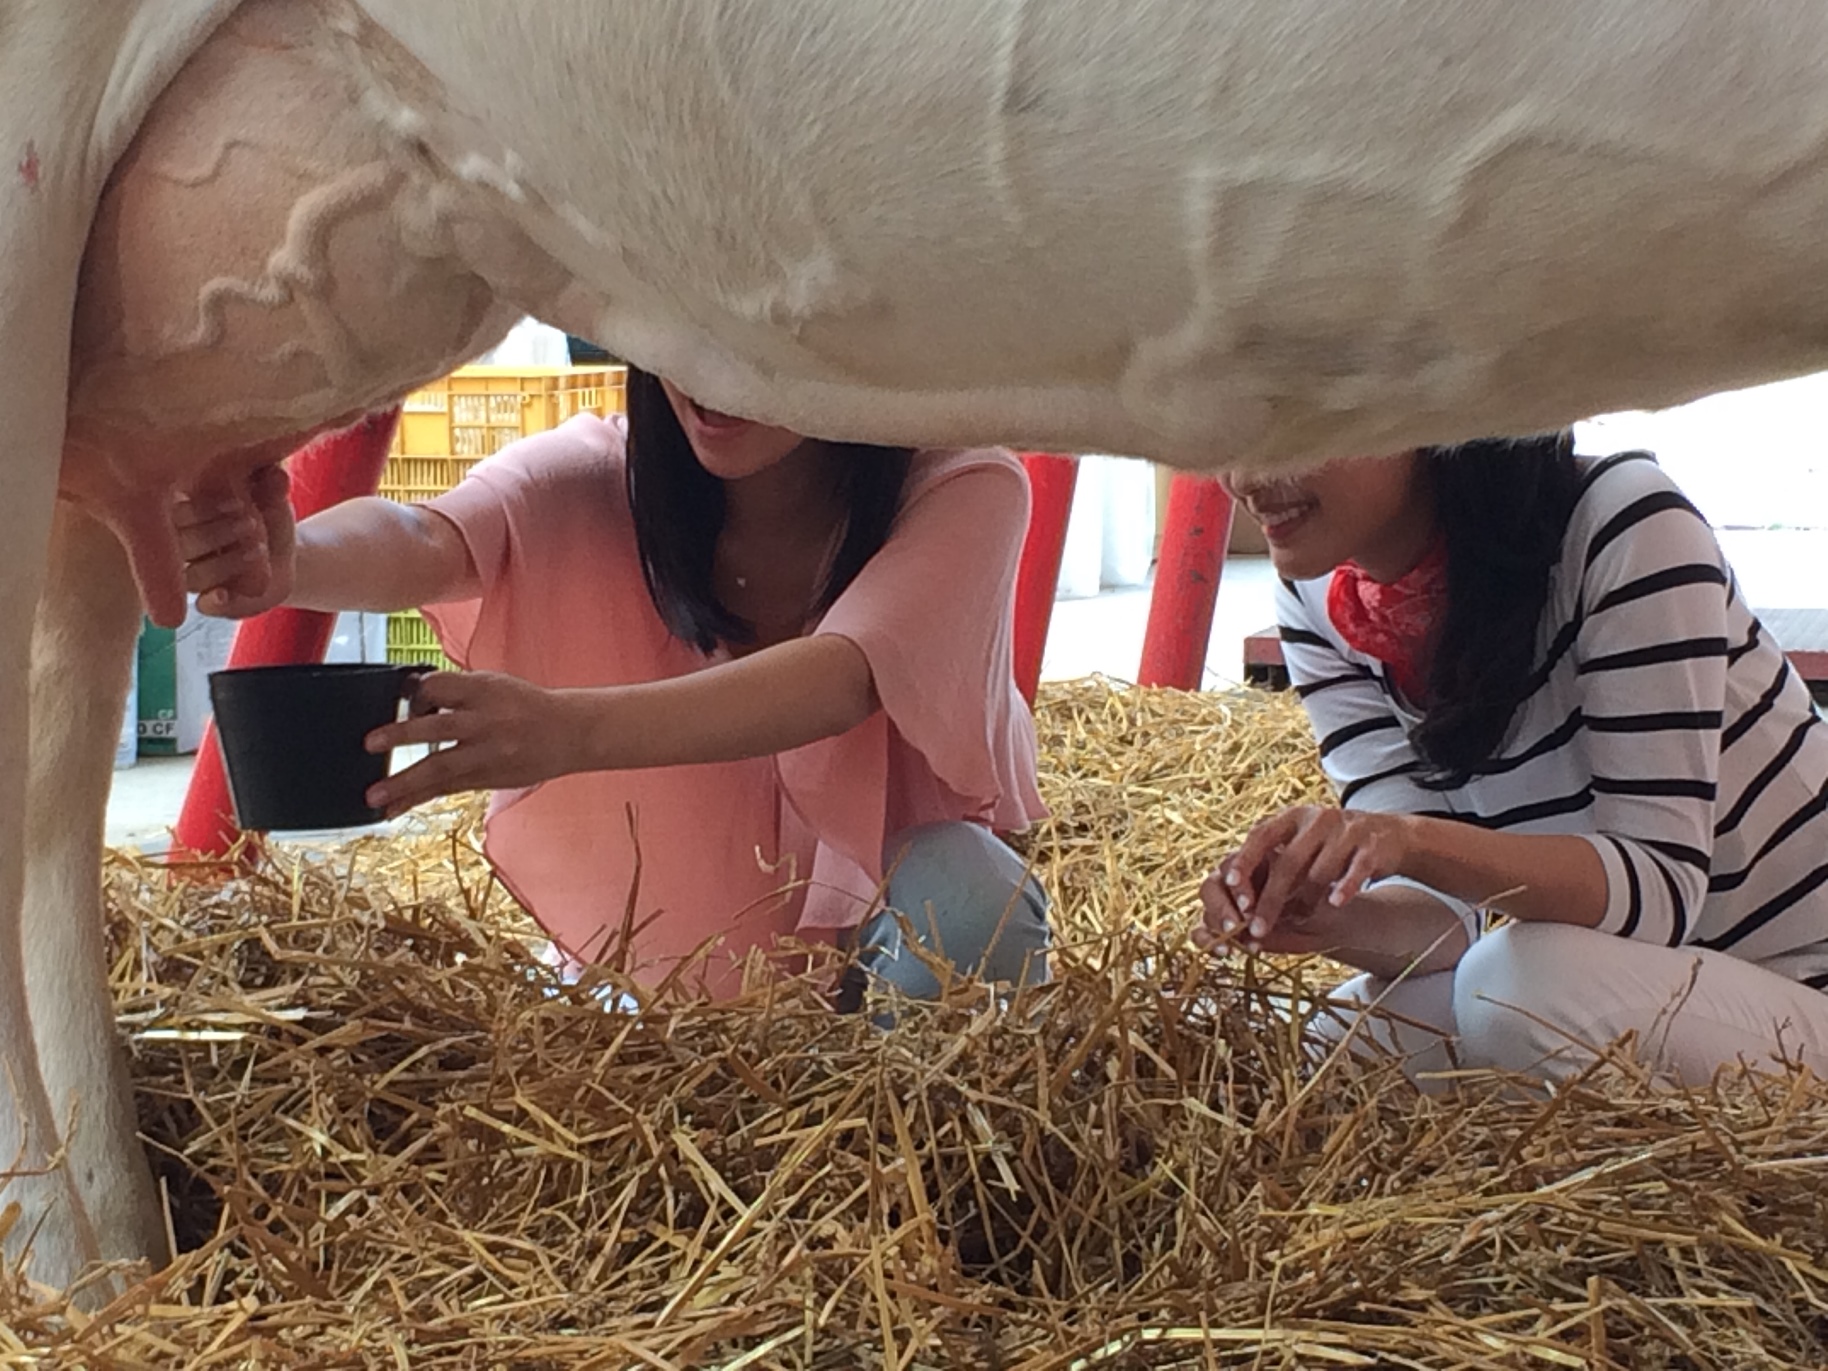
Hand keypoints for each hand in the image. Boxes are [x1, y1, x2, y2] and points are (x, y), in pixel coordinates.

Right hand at [176, 465, 296, 616]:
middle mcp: (180, 548)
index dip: (201, 509)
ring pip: (192, 576)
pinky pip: (204, 605)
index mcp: (183, 517)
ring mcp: (194, 576)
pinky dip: (214, 600)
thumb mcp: (270, 498)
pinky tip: (223, 593)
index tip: (238, 503)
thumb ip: (269, 486)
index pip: (173, 514)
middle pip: (179, 544)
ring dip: (224, 563)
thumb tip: (278, 475)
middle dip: (214, 533)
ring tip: (258, 549)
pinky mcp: (213, 602)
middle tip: (250, 523)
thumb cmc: (265, 518)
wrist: (282, 557)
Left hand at [363, 670, 594, 816]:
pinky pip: (447, 789)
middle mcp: (487, 722)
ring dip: (404, 782)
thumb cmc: (525, 705)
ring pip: (441, 767)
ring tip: (374, 795)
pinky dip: (417, 799)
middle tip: (370, 744)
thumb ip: (457, 690)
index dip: (418, 692)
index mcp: (486, 690)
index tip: (406, 700)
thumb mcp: (495, 685)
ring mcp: (489, 753)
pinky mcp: (488, 777)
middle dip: (402, 735)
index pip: (440, 685)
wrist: (569, 733)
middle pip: (438, 727)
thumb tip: (410, 694)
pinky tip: (393, 809)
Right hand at [1195, 852, 1342, 955]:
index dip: (1236, 885)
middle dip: (1221, 907)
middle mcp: (1235, 880)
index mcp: (1253, 859)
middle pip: (1211, 887)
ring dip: (1216, 928)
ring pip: (1206, 910)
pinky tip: (1225, 952)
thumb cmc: (1320, 896)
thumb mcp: (1309, 885)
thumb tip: (1264, 893)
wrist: (1328, 921)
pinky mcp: (1226, 929)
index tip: (1248, 904)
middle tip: (1236, 926)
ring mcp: (1228, 905)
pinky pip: (1203, 932)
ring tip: (1235, 946)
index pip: (1231, 866)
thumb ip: (1285, 886)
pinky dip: (1208, 942)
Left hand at [1207, 805, 1409, 949]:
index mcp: (1293, 818)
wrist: (1389, 837)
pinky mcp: (1372, 846)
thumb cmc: (1333, 848)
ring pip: (1320, 871)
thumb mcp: (1302, 844)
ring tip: (1298, 921)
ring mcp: (1347, 831)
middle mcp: (1317, 820)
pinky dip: (1345, 887)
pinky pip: (1356, 870)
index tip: (1230, 885)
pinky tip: (1335, 903)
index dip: (1245, 860)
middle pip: (1288, 861)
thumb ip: (1274, 864)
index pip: (1261, 835)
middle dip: (1270, 898)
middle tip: (1257, 927)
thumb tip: (1239, 901)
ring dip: (1306, 900)